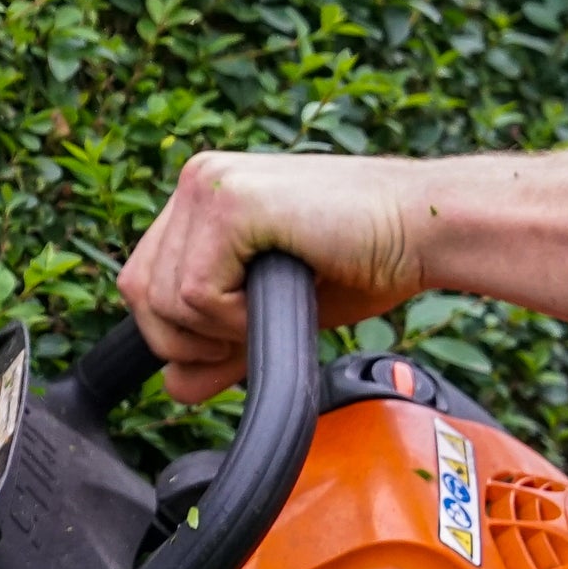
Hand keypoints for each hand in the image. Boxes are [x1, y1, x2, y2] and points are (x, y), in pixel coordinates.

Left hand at [118, 150, 431, 402]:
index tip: (232, 342)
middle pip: (140, 292)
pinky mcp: (230, 201)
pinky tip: (280, 298)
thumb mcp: (275, 312)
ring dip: (220, 329)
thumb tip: (173, 388)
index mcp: (202, 199)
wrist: (427, 231)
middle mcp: (197, 180)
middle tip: (252, 334)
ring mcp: (209, 184)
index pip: (143, 281)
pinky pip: (195, 291)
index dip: (178, 331)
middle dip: (189, 339)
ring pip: (163, 296)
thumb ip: (223, 345)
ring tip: (275, 310)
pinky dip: (234, 319)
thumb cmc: (366, 261)